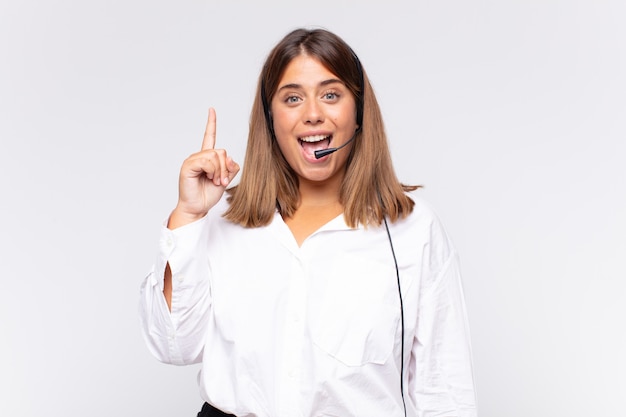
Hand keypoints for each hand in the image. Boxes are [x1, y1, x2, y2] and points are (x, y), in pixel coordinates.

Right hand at [168, 108, 239, 228]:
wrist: (197, 207)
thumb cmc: (208, 195)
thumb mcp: (225, 180)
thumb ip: (230, 168)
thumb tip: (230, 157)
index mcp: (208, 158)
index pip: (209, 137)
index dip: (211, 123)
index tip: (211, 110)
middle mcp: (199, 157)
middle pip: (221, 151)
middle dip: (225, 168)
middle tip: (221, 181)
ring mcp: (193, 160)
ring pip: (215, 156)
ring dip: (219, 171)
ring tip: (214, 182)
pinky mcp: (188, 165)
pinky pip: (207, 161)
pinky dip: (212, 171)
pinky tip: (209, 178)